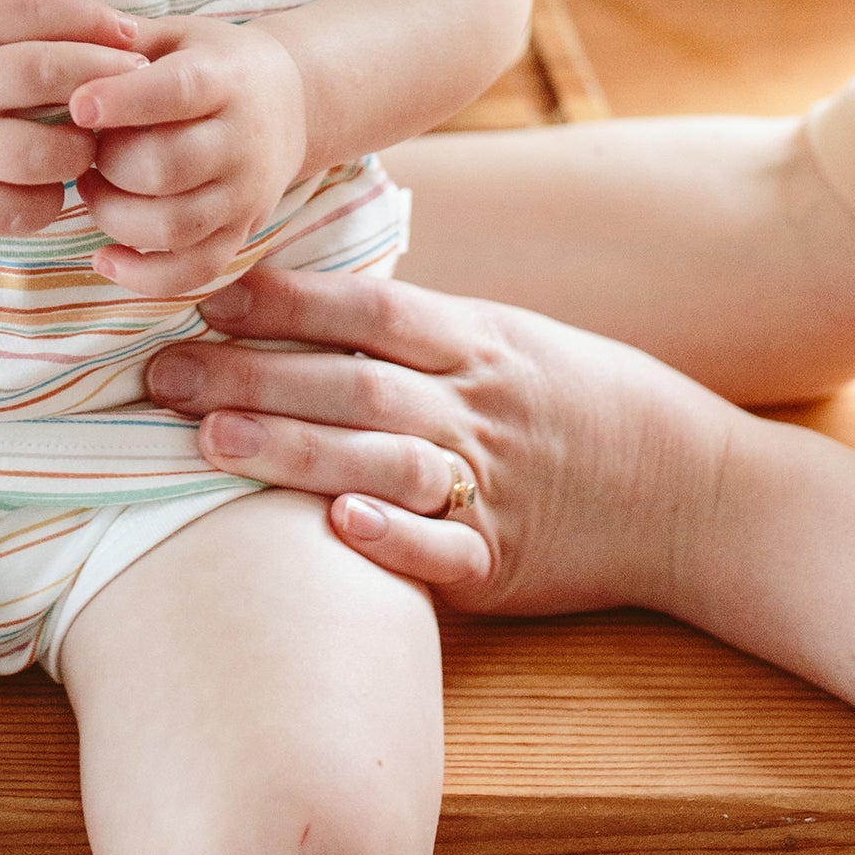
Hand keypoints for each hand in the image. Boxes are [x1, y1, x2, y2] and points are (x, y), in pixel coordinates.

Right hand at [0, 0, 146, 235]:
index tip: (131, 35)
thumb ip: (1, 18)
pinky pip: (11, 212)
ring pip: (41, 153)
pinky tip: (50, 189)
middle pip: (51, 76)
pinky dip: (45, 204)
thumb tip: (94, 28)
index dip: (96, 21)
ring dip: (82, 150)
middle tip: (137, 88)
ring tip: (90, 145)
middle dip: (107, 81)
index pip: (40, 13)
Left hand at [66, 15, 309, 299]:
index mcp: (226, 78)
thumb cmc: (210, 62)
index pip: (178, 91)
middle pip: (167, 167)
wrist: (291, 103)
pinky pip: (192, 273)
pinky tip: (104, 257)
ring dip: (114, 217)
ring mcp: (245, 194)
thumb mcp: (177, 34)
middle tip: (79, 151)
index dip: (124, 100)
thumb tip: (56, 40)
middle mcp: (243, 140)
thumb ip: (122, 39)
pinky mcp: (241, 234)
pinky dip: (142, 277)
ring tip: (91, 190)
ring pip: (173, 226)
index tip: (77, 105)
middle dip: (107, 165)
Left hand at [144, 265, 735, 612]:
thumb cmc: (580, 403)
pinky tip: (335, 526)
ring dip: (295, 449)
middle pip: (353, 378)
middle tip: (161, 373)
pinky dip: (394, 538)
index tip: (205, 294)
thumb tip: (307, 296)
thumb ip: (417, 327)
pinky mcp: (508, 561)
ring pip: (385, 458)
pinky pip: (448, 551)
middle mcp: (479, 404)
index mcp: (476, 341)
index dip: (286, 298)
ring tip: (211, 442)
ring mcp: (495, 483)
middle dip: (252, 374)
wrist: (692, 488)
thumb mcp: (507, 339)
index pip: (368, 306)